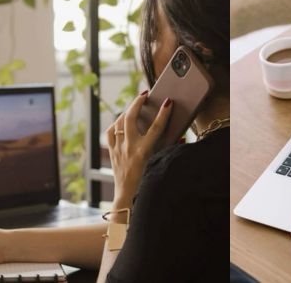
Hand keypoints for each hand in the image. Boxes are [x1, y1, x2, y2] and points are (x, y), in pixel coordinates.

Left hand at [106, 90, 172, 209]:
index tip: (168, 102)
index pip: (156, 127)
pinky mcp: (112, 152)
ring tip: (135, 105)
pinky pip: (110, 132)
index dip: (163, 113)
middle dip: (137, 103)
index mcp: (144, 152)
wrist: (128, 197)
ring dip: (127, 111)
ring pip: (118, 122)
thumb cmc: (147, 182)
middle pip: (131, 118)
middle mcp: (129, 148)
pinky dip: (116, 123)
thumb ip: (171, 150)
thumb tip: (180, 138)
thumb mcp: (160, 164)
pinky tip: (122, 121)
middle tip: (145, 94)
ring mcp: (118, 149)